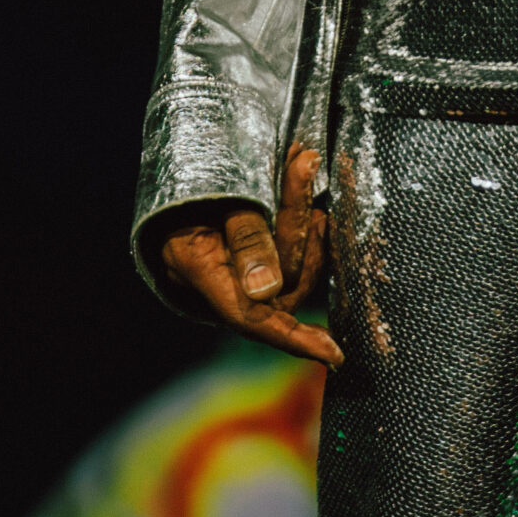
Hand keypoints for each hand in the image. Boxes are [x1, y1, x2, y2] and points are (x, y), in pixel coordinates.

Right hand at [155, 143, 342, 367]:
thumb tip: (268, 292)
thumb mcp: (220, 197)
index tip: (334, 354)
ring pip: (293, 269)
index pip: (251, 318)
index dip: (293, 339)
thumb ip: (246, 238)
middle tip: (304, 162)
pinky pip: (293, 258)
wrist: (183, 165)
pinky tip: (308, 198)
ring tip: (303, 166)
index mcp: (200, 271)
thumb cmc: (198, 176)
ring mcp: (239, 274)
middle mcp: (221, 283)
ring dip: (305, 222)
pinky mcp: (255, 262)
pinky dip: (306, 229)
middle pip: (281, 279)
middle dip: (298, 224)